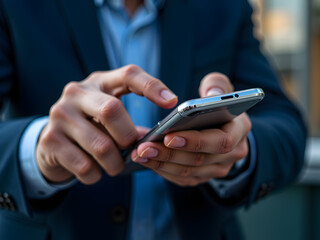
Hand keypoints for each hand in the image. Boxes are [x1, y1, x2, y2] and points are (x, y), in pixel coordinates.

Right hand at [36, 65, 177, 183]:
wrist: (51, 143)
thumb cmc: (91, 127)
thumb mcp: (109, 118)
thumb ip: (132, 124)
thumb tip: (159, 139)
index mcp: (99, 82)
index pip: (128, 74)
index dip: (151, 86)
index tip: (171, 102)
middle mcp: (76, 93)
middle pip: (112, 110)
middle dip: (127, 137)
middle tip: (130, 148)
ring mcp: (60, 114)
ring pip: (101, 145)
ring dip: (115, 163)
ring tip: (115, 166)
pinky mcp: (50, 139)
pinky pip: (85, 166)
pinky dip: (97, 175)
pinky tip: (95, 171)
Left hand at [132, 73, 251, 186]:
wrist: (224, 127)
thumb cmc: (219, 105)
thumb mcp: (221, 89)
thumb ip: (217, 85)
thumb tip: (211, 95)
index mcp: (239, 131)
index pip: (221, 141)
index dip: (195, 141)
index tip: (169, 135)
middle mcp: (232, 154)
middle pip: (199, 159)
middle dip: (169, 154)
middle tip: (144, 147)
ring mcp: (217, 168)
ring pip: (187, 171)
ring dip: (161, 163)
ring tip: (139, 153)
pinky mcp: (202, 176)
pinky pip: (181, 177)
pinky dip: (161, 169)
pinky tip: (144, 160)